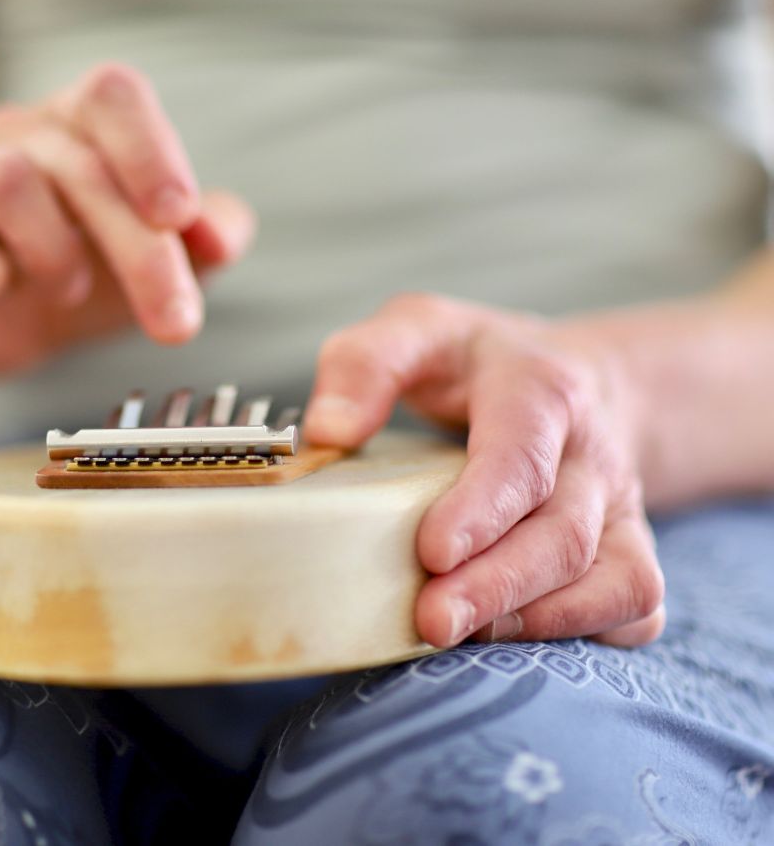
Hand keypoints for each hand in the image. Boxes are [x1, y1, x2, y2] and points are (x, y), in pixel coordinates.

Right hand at [0, 63, 253, 373]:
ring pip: (7, 182)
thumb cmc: (82, 267)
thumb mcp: (157, 253)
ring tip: (68, 290)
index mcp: (79, 126)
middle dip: (140, 250)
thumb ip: (205, 238)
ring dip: (54, 251)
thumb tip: (224, 239)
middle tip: (177, 322)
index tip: (179, 217)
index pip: (112, 95)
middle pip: (81, 166)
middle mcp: (16, 138)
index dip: (150, 149)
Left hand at [304, 293, 665, 648]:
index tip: (431, 553)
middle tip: (432, 621)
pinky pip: (636, 606)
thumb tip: (328, 431)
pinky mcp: (629, 550)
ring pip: (613, 579)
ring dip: (534, 619)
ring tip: (458, 632)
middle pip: (564, 534)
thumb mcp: (416, 330)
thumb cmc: (477, 363)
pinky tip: (512, 633)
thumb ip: (365, 364)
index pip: (522, 456)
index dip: (483, 509)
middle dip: (497, 586)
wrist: (578, 377)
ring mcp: (618, 508)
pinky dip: (584, 632)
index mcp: (539, 390)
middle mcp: (590, 455)